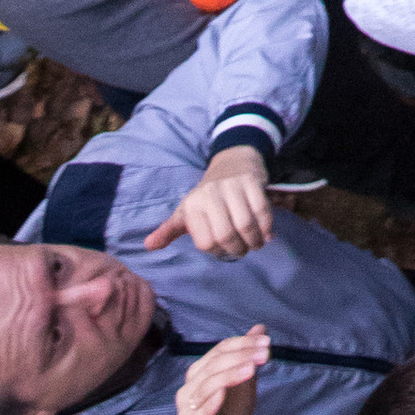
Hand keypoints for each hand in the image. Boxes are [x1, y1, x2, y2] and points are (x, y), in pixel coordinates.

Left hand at [145, 144, 273, 260]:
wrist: (232, 161)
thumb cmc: (207, 195)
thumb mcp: (186, 211)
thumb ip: (169, 230)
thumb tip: (148, 246)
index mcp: (192, 205)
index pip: (206, 242)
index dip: (217, 253)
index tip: (223, 251)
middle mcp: (210, 194)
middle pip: (226, 235)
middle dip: (237, 249)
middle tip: (242, 250)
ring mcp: (232, 186)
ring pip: (246, 224)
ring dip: (254, 240)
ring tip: (255, 244)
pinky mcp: (252, 181)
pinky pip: (262, 210)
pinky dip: (266, 226)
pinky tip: (266, 233)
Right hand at [174, 325, 267, 414]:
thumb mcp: (243, 385)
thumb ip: (248, 358)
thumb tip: (260, 328)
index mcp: (201, 372)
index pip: (221, 349)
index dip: (244, 343)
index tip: (268, 342)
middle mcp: (190, 387)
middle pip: (214, 364)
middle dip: (241, 356)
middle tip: (265, 354)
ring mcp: (186, 409)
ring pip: (206, 385)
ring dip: (230, 375)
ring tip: (252, 369)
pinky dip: (209, 403)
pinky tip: (222, 394)